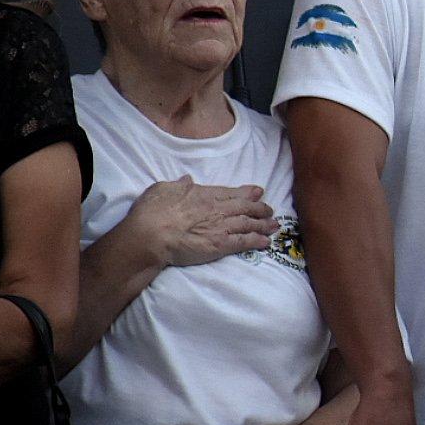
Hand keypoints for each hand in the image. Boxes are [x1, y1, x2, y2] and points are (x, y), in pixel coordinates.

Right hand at [125, 176, 277, 268]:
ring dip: (263, 224)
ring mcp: (221, 227)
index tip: (258, 192)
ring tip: (274, 225)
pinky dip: (257, 241)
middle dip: (260, 208)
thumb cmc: (151, 211)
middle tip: (270, 210)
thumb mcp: (163, 189)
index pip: (231, 192)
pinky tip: (266, 242)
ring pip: (249, 223)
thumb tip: (187, 179)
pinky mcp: (221, 245)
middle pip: (245, 207)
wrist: (150, 235)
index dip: (247, 193)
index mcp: (204, 194)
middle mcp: (217, 209)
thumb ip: (178, 185)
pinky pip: (244, 242)